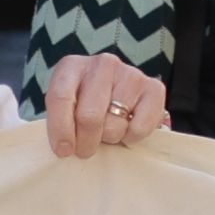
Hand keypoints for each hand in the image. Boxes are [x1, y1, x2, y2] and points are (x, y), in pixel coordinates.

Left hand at [41, 52, 171, 154]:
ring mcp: (130, 74)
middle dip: (85, 142)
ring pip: (114, 126)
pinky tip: (126, 126)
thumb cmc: (84, 105)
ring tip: (107, 129)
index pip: (61, 97)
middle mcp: (103, 64)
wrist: (118, 95)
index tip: (64, 150)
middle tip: (86, 148)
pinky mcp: (154, 88)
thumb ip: (61, 123)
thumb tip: (66, 148)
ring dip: (109, 138)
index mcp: (72, 66)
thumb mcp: (64, 108)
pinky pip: (139, 129)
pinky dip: (130, 138)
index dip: (60, 129)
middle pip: (89, 117)